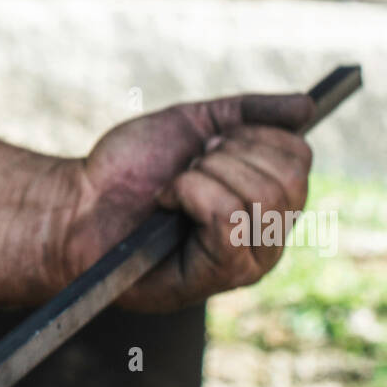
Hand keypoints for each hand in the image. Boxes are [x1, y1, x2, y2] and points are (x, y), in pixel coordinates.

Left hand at [58, 92, 314, 310]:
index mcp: (267, 202)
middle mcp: (266, 237)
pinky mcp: (216, 279)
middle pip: (287, 179)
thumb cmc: (131, 170)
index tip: (207, 145)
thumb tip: (308, 106)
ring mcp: (245, 263)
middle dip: (226, 156)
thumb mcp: (196, 125)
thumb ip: (251, 113)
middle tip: (186, 168)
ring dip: (204, 176)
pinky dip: (192, 195)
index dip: (251, 136)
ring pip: (259, 199)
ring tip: (172, 189)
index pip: (299, 157)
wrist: (78, 204)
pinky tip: (167, 203)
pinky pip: (229, 221)